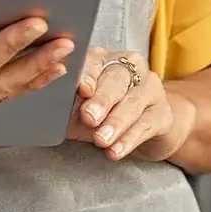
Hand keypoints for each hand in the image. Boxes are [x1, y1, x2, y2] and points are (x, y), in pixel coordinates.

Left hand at [69, 48, 192, 161]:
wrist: (145, 128)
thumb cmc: (104, 114)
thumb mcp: (80, 108)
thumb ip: (66, 105)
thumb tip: (46, 110)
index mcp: (104, 60)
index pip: (95, 61)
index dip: (88, 74)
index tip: (81, 89)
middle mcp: (131, 68)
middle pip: (117, 79)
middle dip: (102, 100)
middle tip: (89, 117)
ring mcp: (150, 89)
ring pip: (133, 102)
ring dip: (116, 122)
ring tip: (101, 140)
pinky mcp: (163, 113)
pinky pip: (146, 124)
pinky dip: (129, 139)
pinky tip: (116, 150)